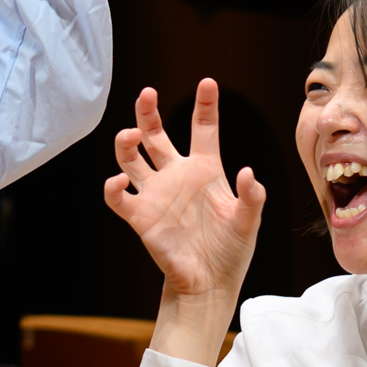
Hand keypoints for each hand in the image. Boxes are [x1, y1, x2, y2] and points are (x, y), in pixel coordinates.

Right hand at [105, 81, 264, 362]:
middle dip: (148, 112)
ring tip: (132, 135)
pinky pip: (119, 197)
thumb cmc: (231, 250)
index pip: (202, 129)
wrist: (209, 283)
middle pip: (156, 135)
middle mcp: (177, 176)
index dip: (205, 105)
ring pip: (132, 158)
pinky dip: (114, 187)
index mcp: (205, 170)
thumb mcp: (250, 222)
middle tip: (147, 93)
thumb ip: (252, 197)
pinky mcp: (141, 216)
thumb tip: (249, 173)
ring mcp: (156, 194)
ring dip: (127, 143)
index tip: (207, 82)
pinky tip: (119, 181)